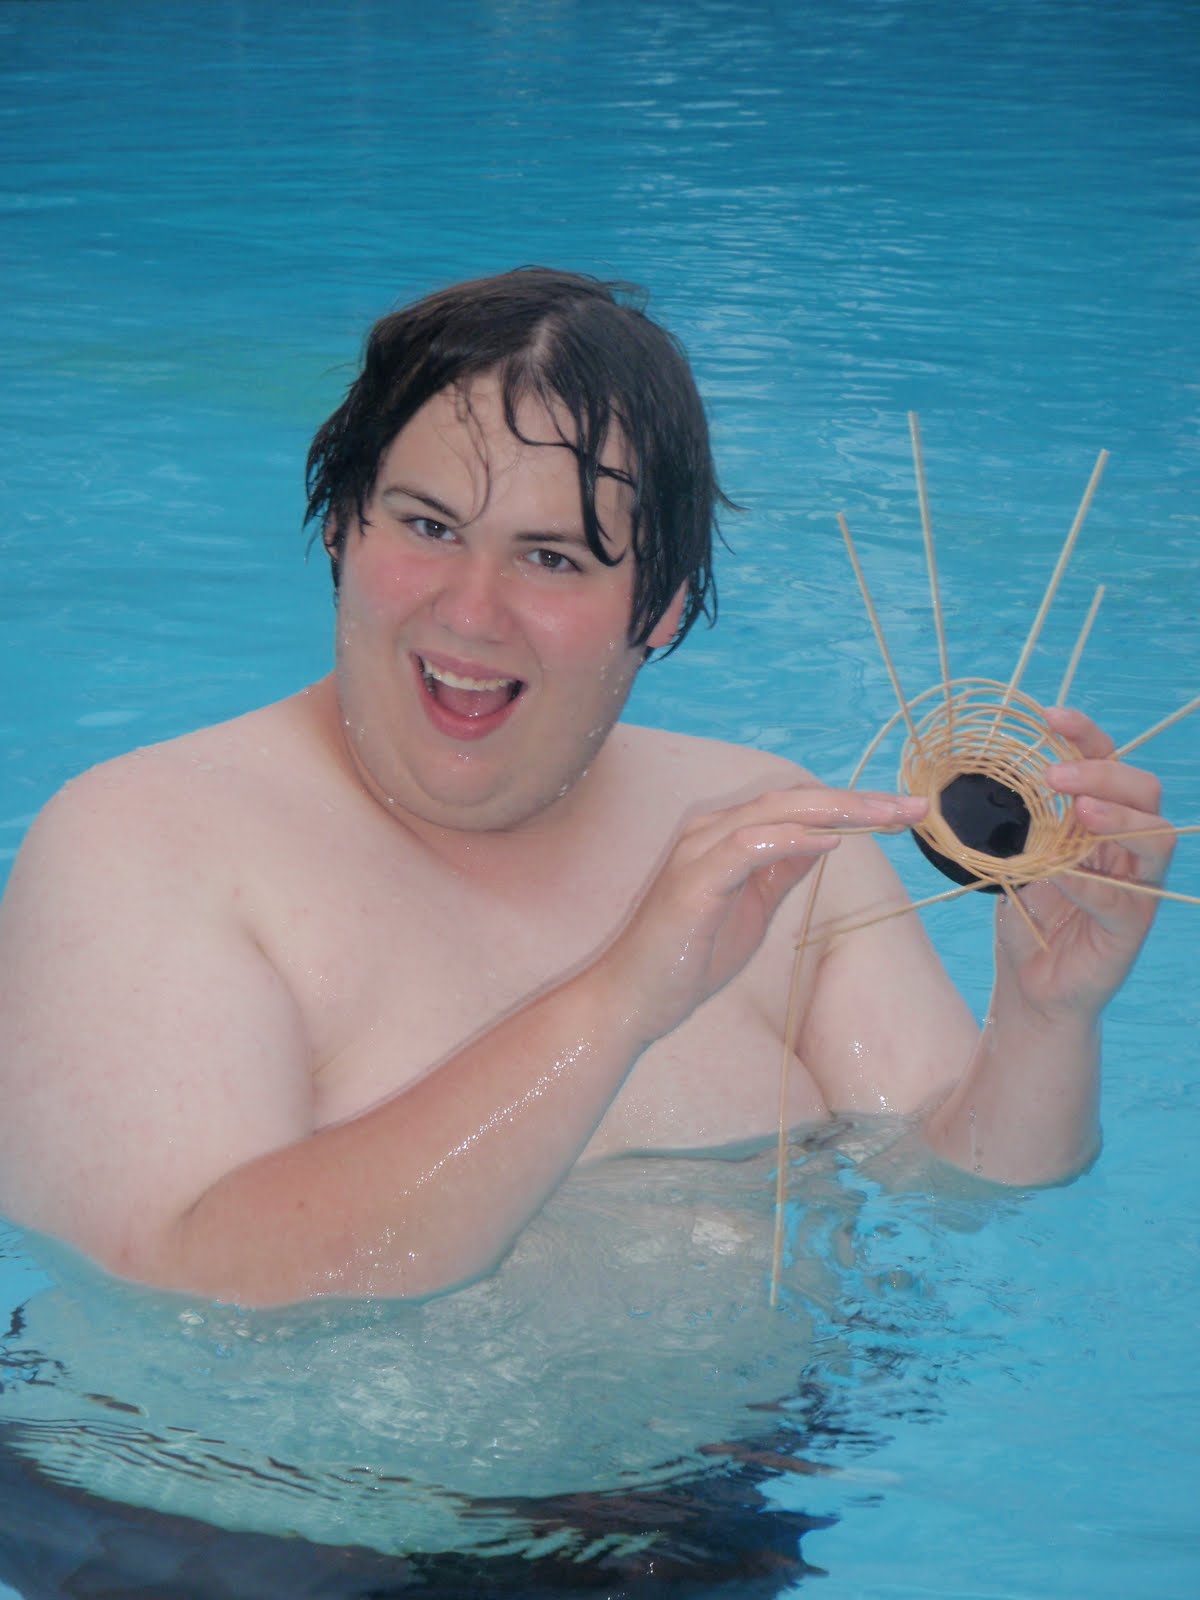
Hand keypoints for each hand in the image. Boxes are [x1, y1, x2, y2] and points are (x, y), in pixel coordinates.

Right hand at [599, 787, 926, 1044]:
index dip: (852, 804)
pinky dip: (790, 839)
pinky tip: (831, 841)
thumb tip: (824, 840)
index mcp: (725, 835)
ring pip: (775, 813)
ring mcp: (698, 853)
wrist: (633, 999)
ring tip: (884, 815)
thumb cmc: (688, 957)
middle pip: (794, 799)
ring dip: (836, 811)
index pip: (797, 806)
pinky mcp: (692, 882)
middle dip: (858, 800)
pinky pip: (747, 848)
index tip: (903, 811)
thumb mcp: (752, 908)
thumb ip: (781, 870)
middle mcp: (710, 832)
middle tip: (913, 806)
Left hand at [995, 705, 1175, 1020]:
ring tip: (1079, 810)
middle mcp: (1127, 848)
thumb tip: (983, 774)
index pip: (1108, 764)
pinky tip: (1059, 873)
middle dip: (1103, 772)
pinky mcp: (1129, 927)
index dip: (1085, 735)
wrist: (1031, 986)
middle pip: (1144, 791)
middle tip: (1055, 775)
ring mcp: (1136, 887)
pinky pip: (1121, 897)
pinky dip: (1089, 881)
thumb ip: (1019, 822)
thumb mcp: (1018, 857)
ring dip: (1115, 816)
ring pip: (1155, 837)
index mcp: (1101, 822)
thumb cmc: (1029, 917)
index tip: (1049, 715)